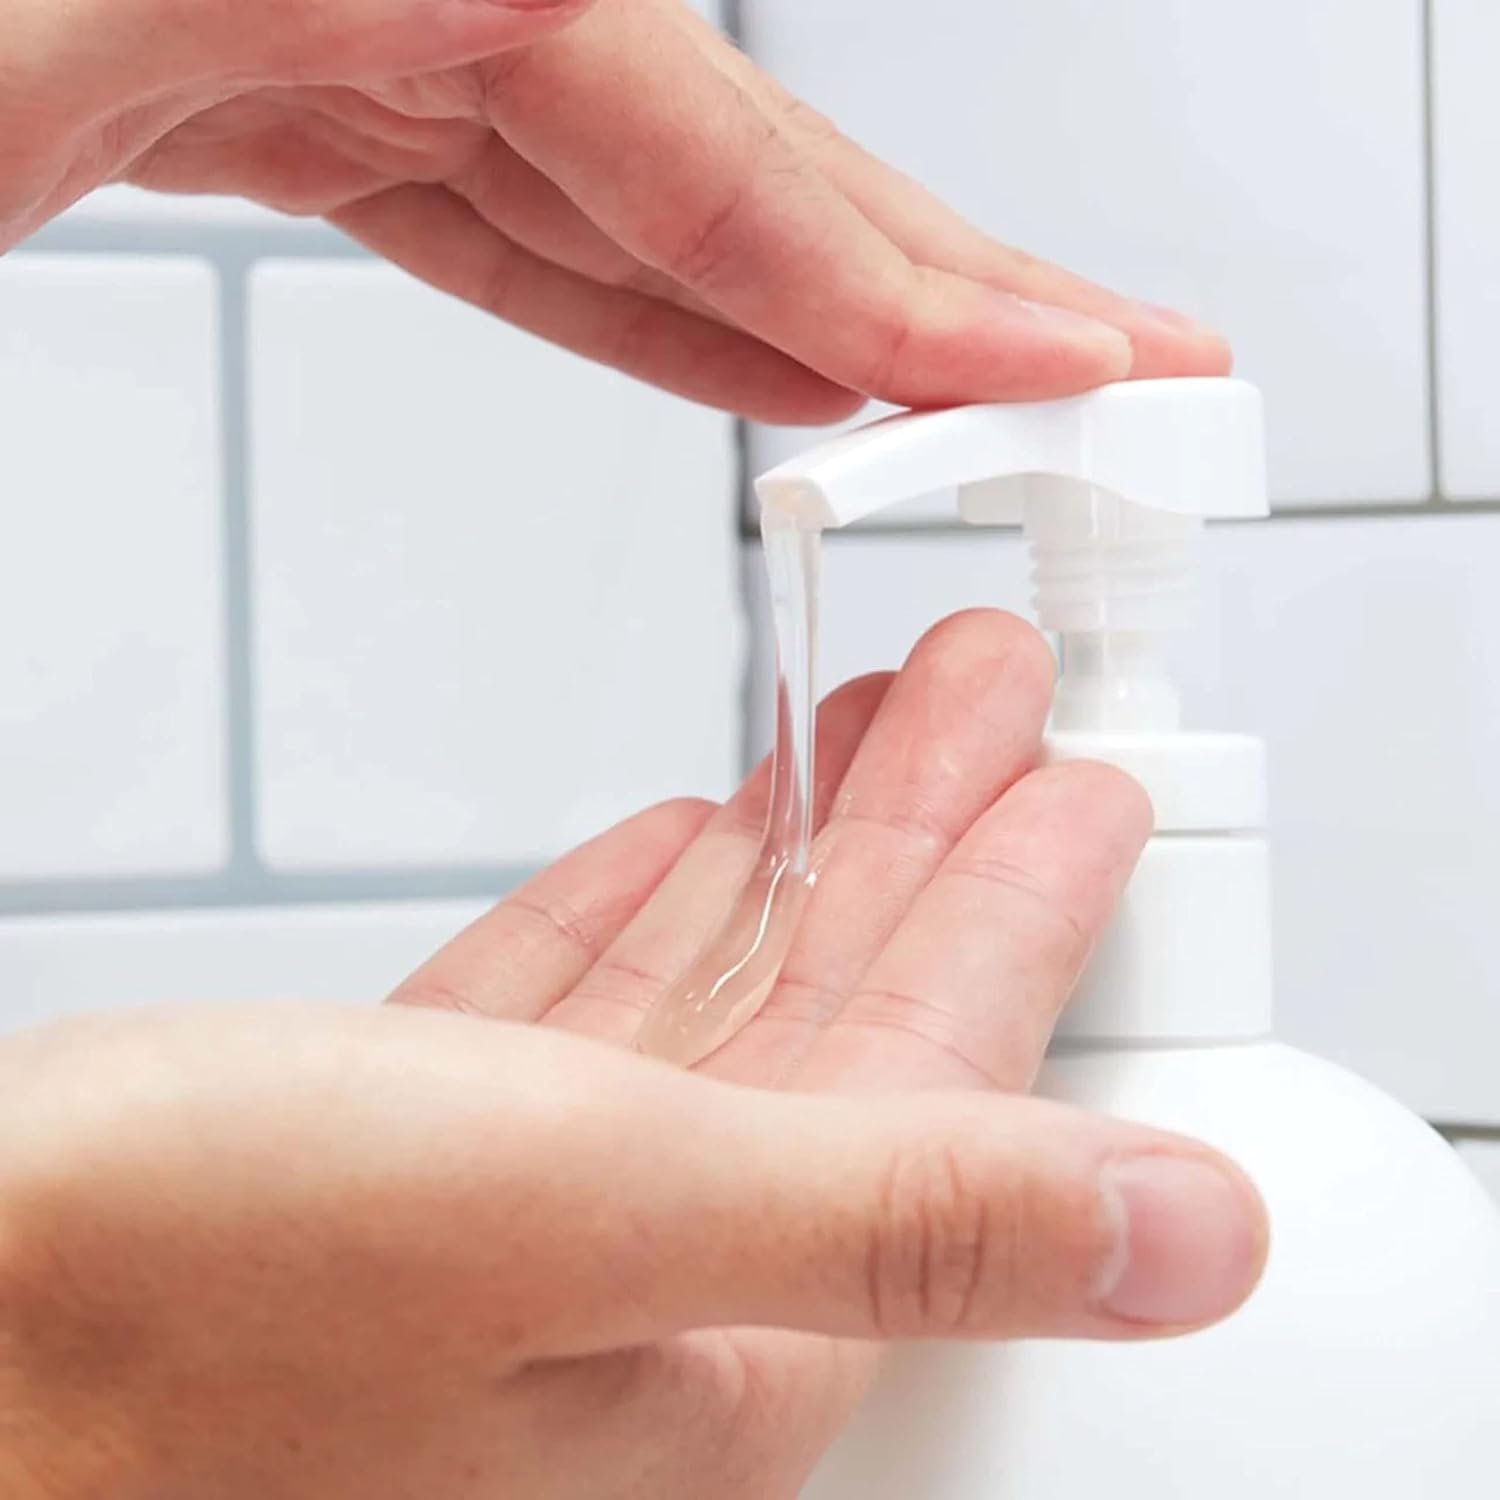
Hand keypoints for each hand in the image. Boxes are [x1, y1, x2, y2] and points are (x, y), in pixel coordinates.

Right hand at [0, 612, 1266, 1499]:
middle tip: (987, 688)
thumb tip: (1194, 1242)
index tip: (1085, 770)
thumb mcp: (593, 1216)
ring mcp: (535, 1208)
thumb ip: (908, 1217)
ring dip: (801, 847)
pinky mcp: (424, 1152)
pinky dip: (653, 912)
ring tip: (863, 721)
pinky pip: (590, 1009)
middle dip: (924, 832)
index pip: (947, 1063)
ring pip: (722, 987)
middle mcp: (656, 1275)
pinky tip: (701, 835)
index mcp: (739, 1316)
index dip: (1023, 900)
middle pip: (846, 1005)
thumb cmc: (186, 1305)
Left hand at [4, 0, 1229, 420]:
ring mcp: (357, 35)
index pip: (698, 131)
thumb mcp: (32, 56)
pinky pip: (532, 216)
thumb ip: (341, 26)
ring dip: (832, 305)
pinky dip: (665, 300)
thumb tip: (530, 22)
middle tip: (1105, 368)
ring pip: (655, 190)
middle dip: (937, 278)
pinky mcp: (312, 95)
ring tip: (980, 391)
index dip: (891, 270)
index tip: (1056, 366)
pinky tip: (771, 361)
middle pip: (731, 140)